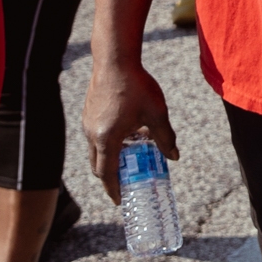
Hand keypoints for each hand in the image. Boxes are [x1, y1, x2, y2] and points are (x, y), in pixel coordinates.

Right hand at [81, 55, 178, 199]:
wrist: (114, 60)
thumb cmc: (136, 86)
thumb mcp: (157, 114)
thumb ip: (165, 138)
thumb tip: (174, 157)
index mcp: (106, 138)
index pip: (107, 173)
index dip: (113, 189)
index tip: (120, 201)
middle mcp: (92, 134)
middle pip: (98, 165)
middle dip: (111, 178)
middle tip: (126, 186)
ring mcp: (87, 123)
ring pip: (96, 151)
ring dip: (111, 159)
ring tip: (131, 160)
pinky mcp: (88, 114)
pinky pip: (96, 137)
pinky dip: (108, 145)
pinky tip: (127, 136)